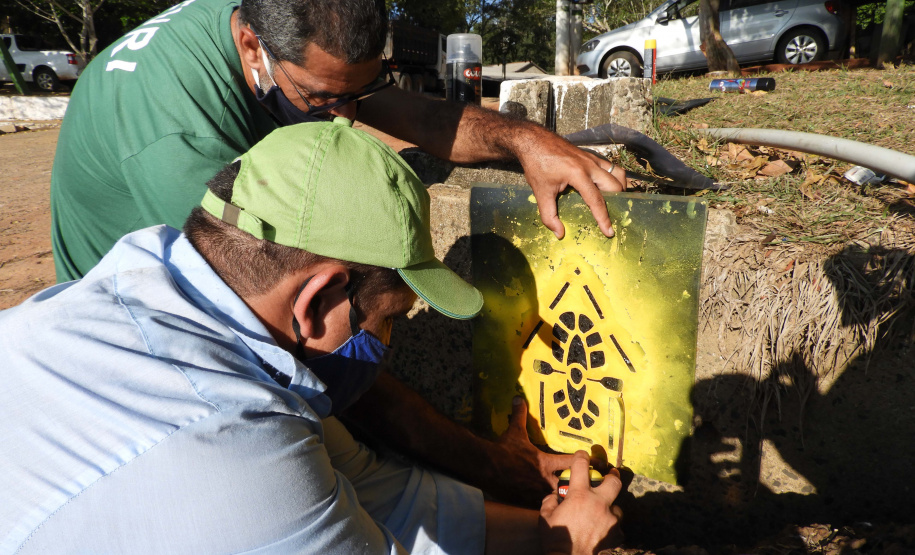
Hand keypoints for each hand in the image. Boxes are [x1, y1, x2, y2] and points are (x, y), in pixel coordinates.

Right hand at [485, 397, 607, 507]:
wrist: (487, 467)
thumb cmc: (504, 449)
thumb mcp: (514, 431)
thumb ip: (519, 416)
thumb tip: (518, 398)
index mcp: (546, 462)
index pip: (572, 462)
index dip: (584, 462)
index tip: (594, 463)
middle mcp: (545, 479)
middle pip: (569, 487)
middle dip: (579, 489)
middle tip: (589, 490)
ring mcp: (536, 493)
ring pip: (556, 501)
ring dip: (562, 502)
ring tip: (572, 505)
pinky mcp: (525, 503)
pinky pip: (540, 510)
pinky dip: (545, 511)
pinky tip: (549, 513)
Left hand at [517, 132, 627, 239]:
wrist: (533, 140)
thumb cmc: (536, 165)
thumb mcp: (541, 192)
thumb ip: (549, 215)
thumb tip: (559, 234)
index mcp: (578, 174)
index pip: (596, 200)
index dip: (603, 218)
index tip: (609, 232)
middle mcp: (590, 165)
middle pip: (615, 185)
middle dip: (617, 202)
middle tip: (613, 215)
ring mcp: (592, 158)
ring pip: (617, 173)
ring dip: (620, 188)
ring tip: (614, 201)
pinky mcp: (590, 155)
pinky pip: (610, 167)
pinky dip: (613, 177)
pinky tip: (605, 187)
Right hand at [539, 451, 623, 554]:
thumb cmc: (555, 538)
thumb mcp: (545, 515)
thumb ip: (550, 501)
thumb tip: (555, 495)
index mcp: (580, 495)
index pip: (582, 466)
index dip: (582, 456)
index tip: (583, 455)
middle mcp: (598, 503)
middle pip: (614, 482)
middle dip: (613, 476)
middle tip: (611, 475)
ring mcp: (610, 519)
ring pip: (617, 506)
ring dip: (611, 508)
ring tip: (603, 514)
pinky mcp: (617, 533)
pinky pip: (617, 526)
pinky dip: (611, 527)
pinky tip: (603, 531)